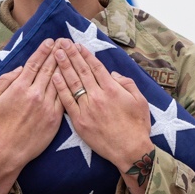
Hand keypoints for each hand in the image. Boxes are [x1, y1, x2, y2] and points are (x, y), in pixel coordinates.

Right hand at [0, 38, 63, 193]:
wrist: (8, 151)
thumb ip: (7, 80)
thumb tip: (21, 69)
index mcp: (19, 88)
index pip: (34, 64)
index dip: (43, 51)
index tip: (51, 41)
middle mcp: (35, 94)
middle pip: (49, 69)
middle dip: (58, 54)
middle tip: (65, 42)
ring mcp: (47, 106)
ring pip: (60, 82)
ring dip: (66, 67)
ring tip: (72, 55)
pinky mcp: (55, 118)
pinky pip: (64, 98)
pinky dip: (69, 86)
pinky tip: (74, 78)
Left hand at [52, 39, 153, 175]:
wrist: (130, 150)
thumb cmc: (137, 126)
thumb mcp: (140, 101)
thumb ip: (127, 83)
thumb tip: (112, 74)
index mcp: (113, 89)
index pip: (96, 67)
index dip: (85, 55)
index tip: (77, 45)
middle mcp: (98, 96)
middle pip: (82, 71)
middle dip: (71, 55)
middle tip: (62, 42)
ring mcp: (87, 109)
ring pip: (72, 83)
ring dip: (63, 66)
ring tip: (55, 53)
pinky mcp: (79, 121)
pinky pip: (67, 102)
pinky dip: (60, 88)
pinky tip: (54, 76)